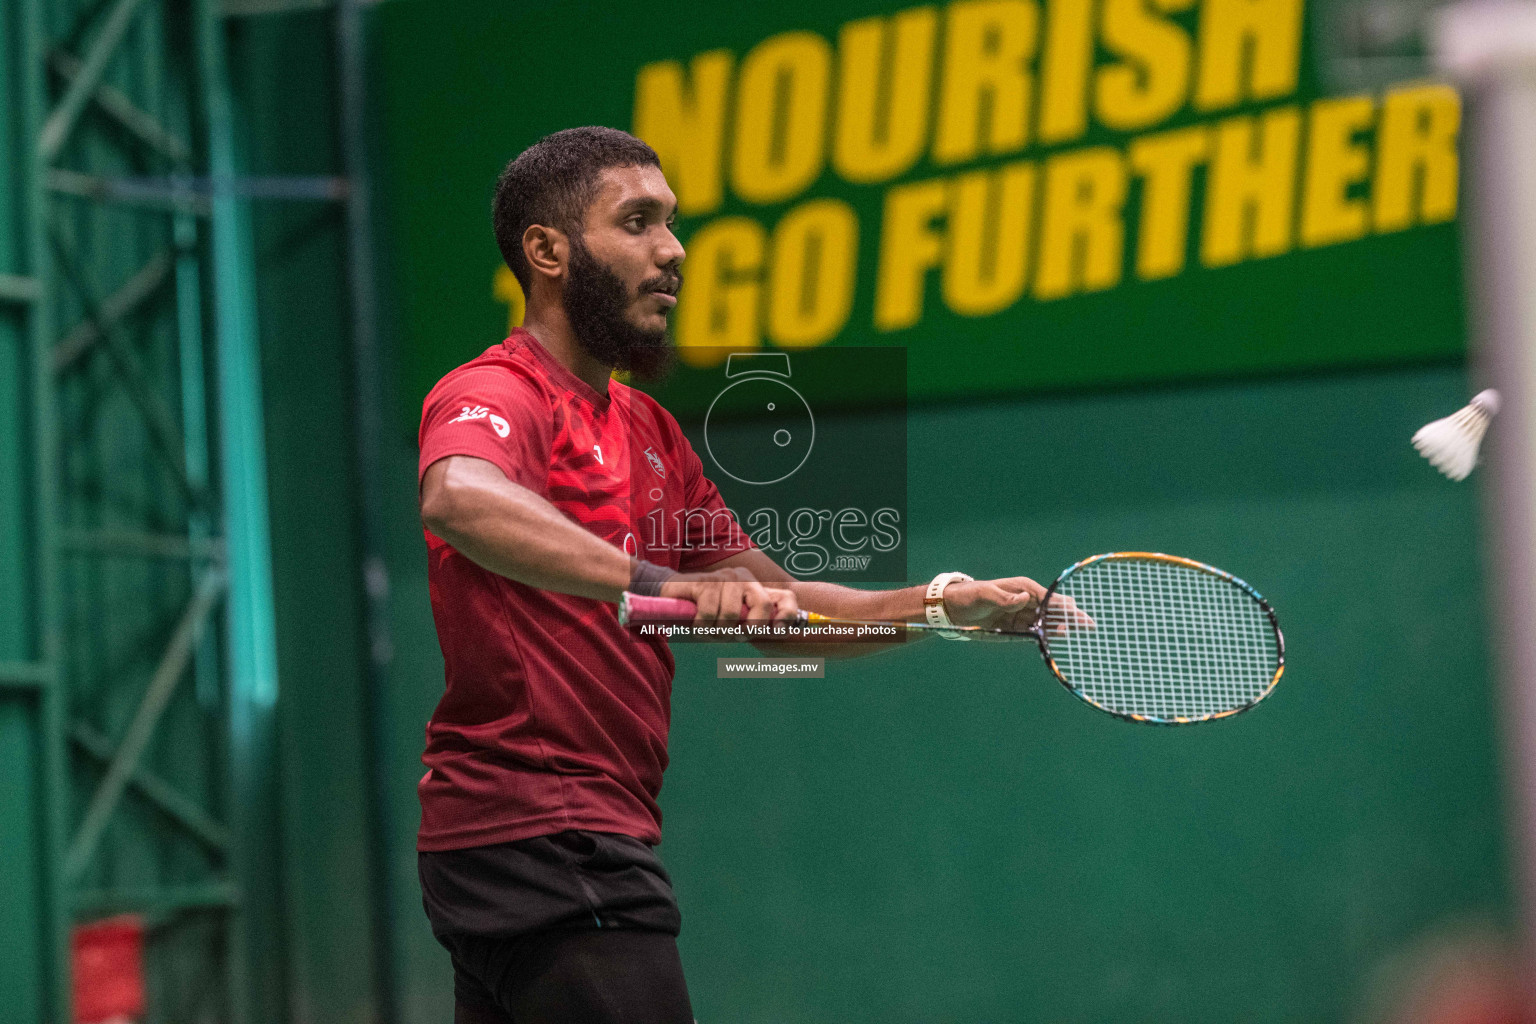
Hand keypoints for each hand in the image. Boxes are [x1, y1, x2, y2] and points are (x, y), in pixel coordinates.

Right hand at [660, 567, 799, 626]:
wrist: (671, 597)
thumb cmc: (705, 613)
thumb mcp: (732, 622)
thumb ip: (751, 625)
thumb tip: (775, 633)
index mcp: (756, 589)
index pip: (785, 598)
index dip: (789, 616)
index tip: (778, 632)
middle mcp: (744, 579)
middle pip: (763, 605)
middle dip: (750, 628)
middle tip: (734, 636)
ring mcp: (725, 577)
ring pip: (731, 614)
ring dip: (717, 630)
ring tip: (707, 629)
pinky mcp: (706, 581)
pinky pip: (710, 612)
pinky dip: (701, 626)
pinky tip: (695, 624)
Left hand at [942, 576, 1092, 638]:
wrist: (953, 610)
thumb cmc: (969, 596)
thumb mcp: (986, 594)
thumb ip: (1005, 598)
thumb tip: (1025, 598)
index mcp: (1022, 588)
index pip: (1047, 597)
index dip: (1063, 605)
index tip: (1077, 612)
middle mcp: (1025, 601)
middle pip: (1052, 611)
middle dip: (1070, 617)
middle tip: (1089, 625)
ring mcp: (1020, 616)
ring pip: (1045, 623)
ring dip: (1060, 628)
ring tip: (1078, 632)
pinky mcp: (1014, 629)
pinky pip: (1033, 633)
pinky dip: (1045, 636)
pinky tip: (1059, 638)